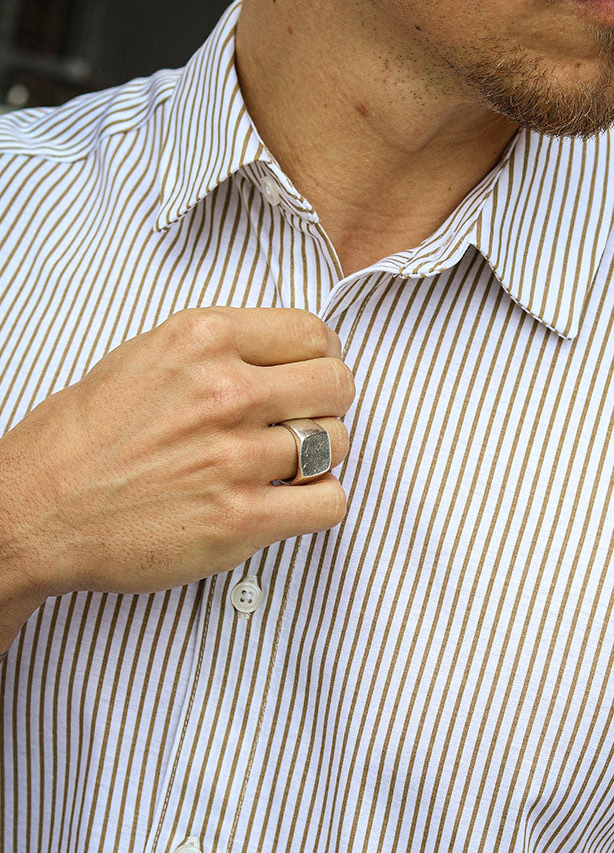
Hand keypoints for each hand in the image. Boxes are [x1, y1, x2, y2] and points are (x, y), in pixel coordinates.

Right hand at [0, 306, 353, 605]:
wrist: (37, 510)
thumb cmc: (83, 441)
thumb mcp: (143, 359)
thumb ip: (215, 352)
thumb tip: (281, 359)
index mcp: (201, 340)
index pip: (312, 333)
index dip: (322, 359)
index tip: (312, 379)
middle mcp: (224, 391)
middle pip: (336, 385)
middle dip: (329, 406)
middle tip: (304, 425)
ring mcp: (235, 457)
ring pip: (336, 444)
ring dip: (321, 458)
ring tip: (285, 469)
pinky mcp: (241, 518)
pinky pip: (329, 503)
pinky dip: (318, 504)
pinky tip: (289, 504)